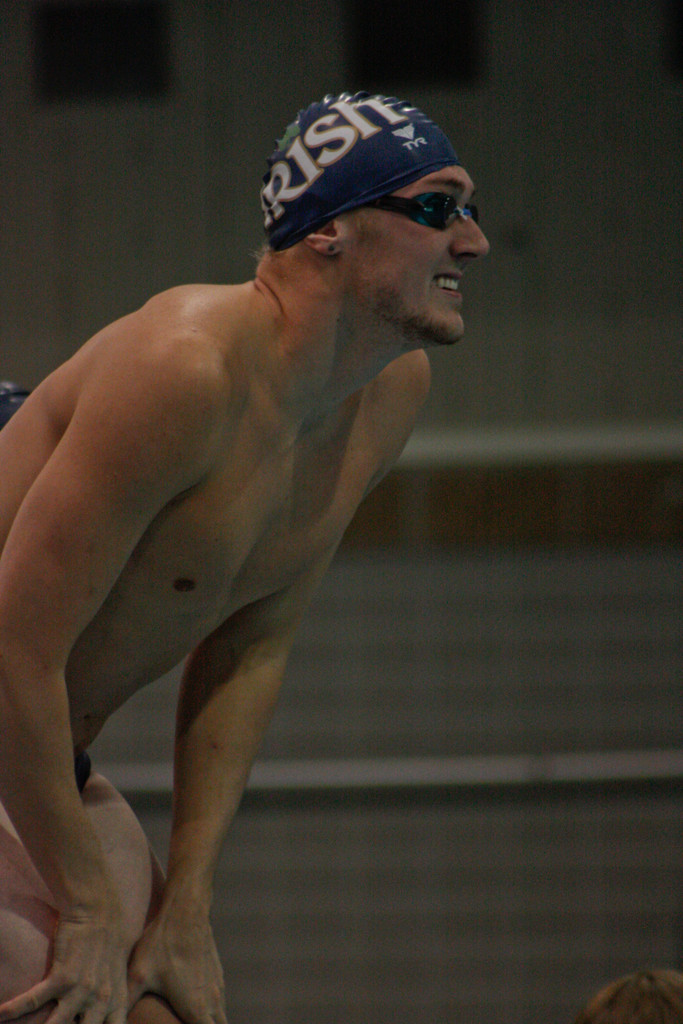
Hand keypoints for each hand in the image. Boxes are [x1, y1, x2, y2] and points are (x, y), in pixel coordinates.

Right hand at [0, 897, 129, 1023]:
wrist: (101, 911)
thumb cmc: (109, 945)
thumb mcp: (120, 977)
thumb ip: (111, 1003)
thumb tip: (100, 1020)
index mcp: (116, 1004)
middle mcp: (100, 1001)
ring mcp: (81, 990)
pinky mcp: (62, 976)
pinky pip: (33, 999)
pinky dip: (14, 1009)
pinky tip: (0, 1013)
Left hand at [127, 911, 226, 1023]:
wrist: (186, 909)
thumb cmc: (162, 944)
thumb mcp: (138, 977)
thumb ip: (125, 1005)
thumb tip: (108, 1019)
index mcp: (196, 1009)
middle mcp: (213, 1001)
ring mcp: (218, 986)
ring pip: (220, 1018)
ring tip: (186, 1022)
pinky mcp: (218, 974)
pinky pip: (218, 1003)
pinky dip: (210, 1012)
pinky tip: (193, 1007)